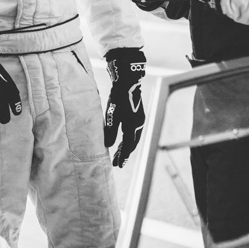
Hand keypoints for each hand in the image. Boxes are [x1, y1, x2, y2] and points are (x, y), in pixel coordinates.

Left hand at [103, 46, 145, 166]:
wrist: (128, 82)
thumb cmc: (118, 98)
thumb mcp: (111, 115)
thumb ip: (110, 131)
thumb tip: (108, 145)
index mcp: (132, 126)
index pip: (127, 146)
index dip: (122, 156)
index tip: (118, 165)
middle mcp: (138, 125)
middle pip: (131, 144)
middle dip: (124, 153)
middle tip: (117, 163)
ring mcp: (140, 120)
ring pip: (133, 138)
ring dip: (126, 147)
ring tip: (118, 154)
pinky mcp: (138, 116)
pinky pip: (134, 132)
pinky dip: (128, 139)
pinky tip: (122, 140)